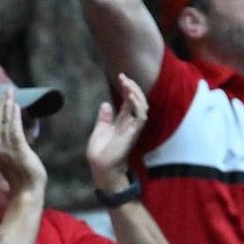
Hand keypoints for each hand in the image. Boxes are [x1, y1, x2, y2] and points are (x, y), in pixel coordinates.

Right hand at [0, 90, 46, 196]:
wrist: (26, 193)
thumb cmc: (23, 182)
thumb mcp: (13, 164)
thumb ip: (11, 152)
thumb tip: (17, 144)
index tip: (1, 101)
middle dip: (1, 104)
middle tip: (6, 91)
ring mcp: (7, 148)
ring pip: (4, 122)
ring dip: (7, 106)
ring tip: (10, 93)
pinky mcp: (17, 149)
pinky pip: (14, 128)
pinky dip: (14, 116)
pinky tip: (16, 106)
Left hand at [87, 73, 146, 189]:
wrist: (101, 167)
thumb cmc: (101, 153)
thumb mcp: (100, 130)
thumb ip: (104, 118)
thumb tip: (106, 104)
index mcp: (122, 121)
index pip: (129, 101)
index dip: (127, 88)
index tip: (121, 76)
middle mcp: (130, 123)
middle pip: (137, 100)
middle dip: (132, 87)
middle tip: (124, 77)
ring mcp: (133, 128)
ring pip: (142, 106)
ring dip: (136, 94)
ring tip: (127, 84)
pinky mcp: (133, 133)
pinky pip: (141, 117)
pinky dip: (138, 105)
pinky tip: (131, 97)